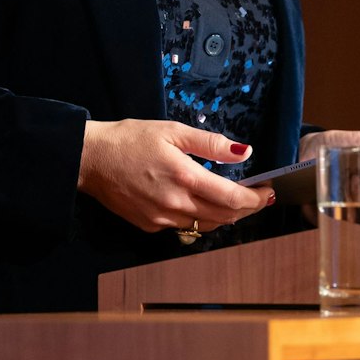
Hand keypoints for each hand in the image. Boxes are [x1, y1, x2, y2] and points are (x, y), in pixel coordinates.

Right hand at [78, 119, 274, 233]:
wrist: (91, 159)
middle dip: (247, 209)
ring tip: (234, 201)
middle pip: (224, 217)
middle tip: (258, 197)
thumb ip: (210, 144)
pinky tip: (201, 204)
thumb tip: (243, 152)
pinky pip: (184, 227)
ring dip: (225, 216)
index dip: (256, 198)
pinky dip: (199, 218)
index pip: (233, 199)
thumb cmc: (130, 139)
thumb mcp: (172, 131)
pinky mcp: (150, 226)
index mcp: (184, 178)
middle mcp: (175, 204)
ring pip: (206, 226)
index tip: (268, 192)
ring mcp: (161, 219)